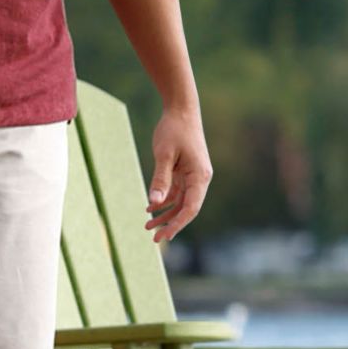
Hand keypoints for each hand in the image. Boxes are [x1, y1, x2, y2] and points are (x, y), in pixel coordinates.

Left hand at [145, 108, 211, 243]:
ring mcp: (193, 175)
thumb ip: (160, 179)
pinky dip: (164, 200)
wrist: (181, 109)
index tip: (164, 236)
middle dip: (171, 224)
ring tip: (147, 226)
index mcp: (200, 176)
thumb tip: (154, 203)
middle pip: (187, 208)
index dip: (178, 224)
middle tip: (154, 239)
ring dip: (165, 214)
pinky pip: (176, 192)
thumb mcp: (164, 155)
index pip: (191, 207)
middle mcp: (200, 178)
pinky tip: (150, 207)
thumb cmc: (174, 130)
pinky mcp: (185, 171)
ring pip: (180, 202)